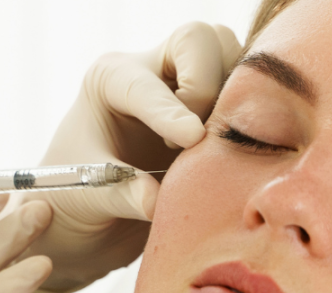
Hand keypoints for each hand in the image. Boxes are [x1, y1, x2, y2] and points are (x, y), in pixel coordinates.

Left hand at [15, 22, 241, 292]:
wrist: (90, 215)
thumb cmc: (75, 196)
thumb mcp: (86, 196)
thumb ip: (119, 194)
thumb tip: (155, 201)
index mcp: (110, 78)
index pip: (147, 81)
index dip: (170, 110)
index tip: (190, 139)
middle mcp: (153, 69)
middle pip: (201, 39)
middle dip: (206, 85)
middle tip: (191, 141)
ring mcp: (190, 85)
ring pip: (235, 57)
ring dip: (237, 98)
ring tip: (210, 148)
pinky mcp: (218, 109)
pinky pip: (254, 92)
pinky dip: (256, 116)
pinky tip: (235, 154)